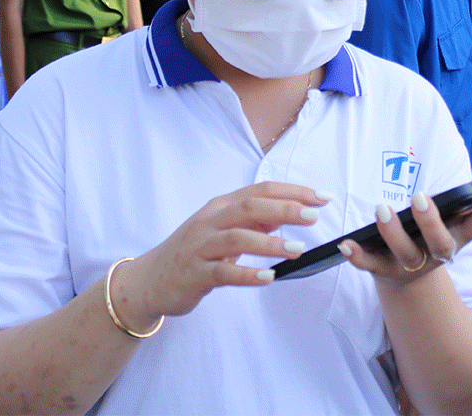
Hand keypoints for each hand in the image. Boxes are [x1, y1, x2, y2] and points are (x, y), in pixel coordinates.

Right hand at [111, 182, 330, 331]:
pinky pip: (223, 272)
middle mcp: (209, 221)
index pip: (260, 191)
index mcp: (220, 206)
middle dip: (285, 209)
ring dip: (270, 243)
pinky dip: (247, 274)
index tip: (322, 198)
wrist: (149, 280)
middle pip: (250, 207)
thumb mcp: (224, 231)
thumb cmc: (194, 253)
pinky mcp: (193, 273)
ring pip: (237, 238)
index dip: (293, 192)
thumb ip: (253, 221)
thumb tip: (288, 212)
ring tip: (298, 249)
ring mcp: (200, 247)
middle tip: (314, 216)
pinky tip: (269, 277)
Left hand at [342, 167, 471, 283]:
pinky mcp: (385, 270)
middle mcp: (438, 253)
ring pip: (405, 253)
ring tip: (381, 209)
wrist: (409, 275)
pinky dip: (358, 257)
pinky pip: (371, 266)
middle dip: (432, 221)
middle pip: (441, 244)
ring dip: (393, 233)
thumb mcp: (455, 218)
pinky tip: (346, 244)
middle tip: (420, 196)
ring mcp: (411, 265)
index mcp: (460, 236)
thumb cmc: (433, 233)